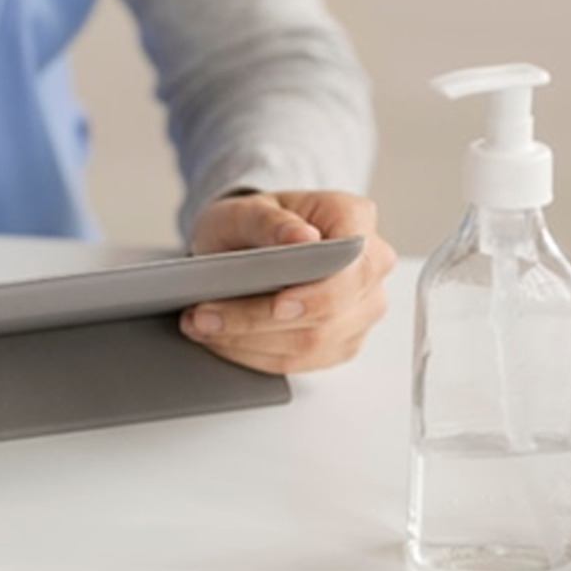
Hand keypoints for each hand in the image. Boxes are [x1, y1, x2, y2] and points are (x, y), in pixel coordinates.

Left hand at [180, 191, 395, 373]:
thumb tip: (301, 238)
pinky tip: (221, 340)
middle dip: (258, 320)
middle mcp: (369, 266)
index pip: (352, 267)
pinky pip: (300, 361)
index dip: (318, 294)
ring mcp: (360, 308)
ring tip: (201, 326)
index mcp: (355, 219)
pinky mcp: (340, 340)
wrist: (251, 241)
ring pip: (312, 344)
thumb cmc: (253, 221)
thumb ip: (270, 221)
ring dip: (248, 342)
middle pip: (327, 313)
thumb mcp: (246, 208)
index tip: (277, 306)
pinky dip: (253, 355)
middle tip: (204, 315)